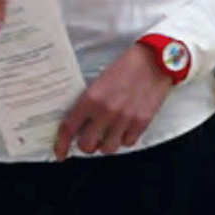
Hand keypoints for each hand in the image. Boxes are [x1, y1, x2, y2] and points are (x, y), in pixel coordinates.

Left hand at [54, 43, 172, 159]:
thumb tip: (80, 123)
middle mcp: (106, 111)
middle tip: (90, 139)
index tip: (60, 154)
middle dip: (87, 144)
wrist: (154, 61)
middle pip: (87, 145)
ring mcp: (125, 119)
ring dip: (105, 144)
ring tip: (109, 136)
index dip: (61, 145)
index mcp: (90, 99)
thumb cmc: (125, 68)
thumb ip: (88, 102)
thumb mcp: (99, 81)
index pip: (69, 129)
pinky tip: (125, 130)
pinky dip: (124, 139)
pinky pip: (128, 143)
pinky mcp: (142, 122)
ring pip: (108, 148)